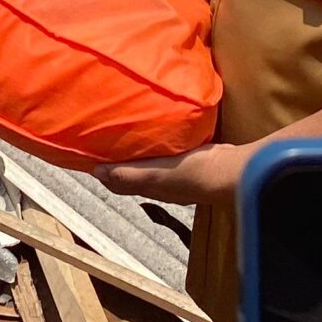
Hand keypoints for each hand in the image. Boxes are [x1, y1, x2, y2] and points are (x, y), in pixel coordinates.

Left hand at [94, 143, 249, 205]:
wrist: (229, 170)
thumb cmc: (191, 172)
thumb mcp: (155, 174)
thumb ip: (128, 174)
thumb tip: (98, 172)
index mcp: (151, 188)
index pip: (121, 183)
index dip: (106, 173)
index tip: (93, 156)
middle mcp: (163, 184)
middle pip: (134, 174)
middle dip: (119, 161)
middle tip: (107, 139)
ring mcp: (179, 173)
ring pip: (152, 163)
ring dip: (140, 153)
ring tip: (129, 133)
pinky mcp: (192, 160)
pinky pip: (169, 153)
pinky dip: (159, 146)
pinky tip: (160, 133)